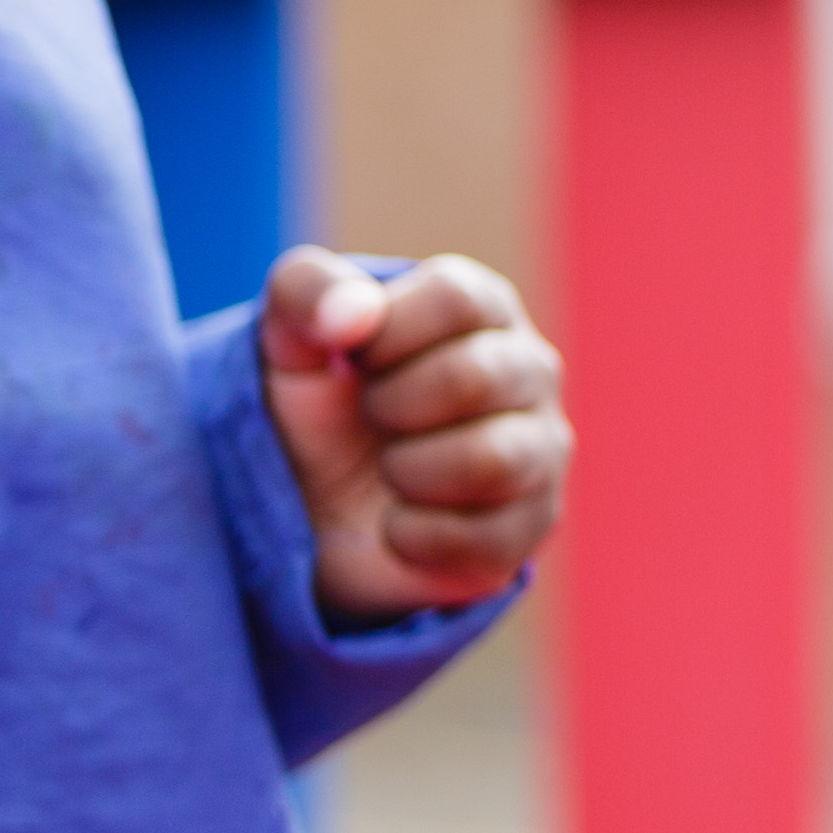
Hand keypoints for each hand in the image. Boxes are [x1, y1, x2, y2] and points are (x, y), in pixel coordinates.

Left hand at [263, 250, 567, 624]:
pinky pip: (481, 540)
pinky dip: (413, 536)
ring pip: (491, 461)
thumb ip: (305, 293)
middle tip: (369, 417)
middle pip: (473, 377)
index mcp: (483, 307)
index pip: (456, 299)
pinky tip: (397, 522)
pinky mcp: (533, 524)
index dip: (384, 335)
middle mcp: (530, 369)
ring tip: (388, 469)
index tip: (353, 360)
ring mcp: (541, 448)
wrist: (322, 506)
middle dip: (389, 407)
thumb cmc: (321, 404)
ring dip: (407, 472)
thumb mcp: (291, 336)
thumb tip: (353, 312)